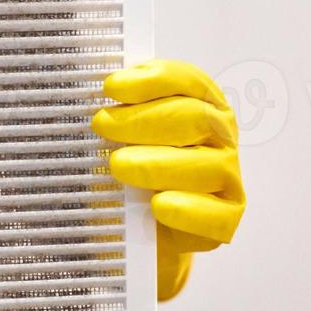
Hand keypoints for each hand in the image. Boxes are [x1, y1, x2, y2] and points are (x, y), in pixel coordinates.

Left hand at [90, 59, 244, 300]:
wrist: (140, 230)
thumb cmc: (131, 171)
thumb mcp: (118, 137)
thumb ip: (114, 112)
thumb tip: (82, 92)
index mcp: (200, 104)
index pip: (186, 80)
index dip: (150, 80)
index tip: (110, 87)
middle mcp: (220, 137)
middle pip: (195, 117)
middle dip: (143, 119)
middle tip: (102, 125)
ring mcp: (227, 179)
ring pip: (206, 166)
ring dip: (157, 163)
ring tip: (119, 165)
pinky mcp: (226, 220)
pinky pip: (216, 216)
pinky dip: (187, 210)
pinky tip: (157, 205)